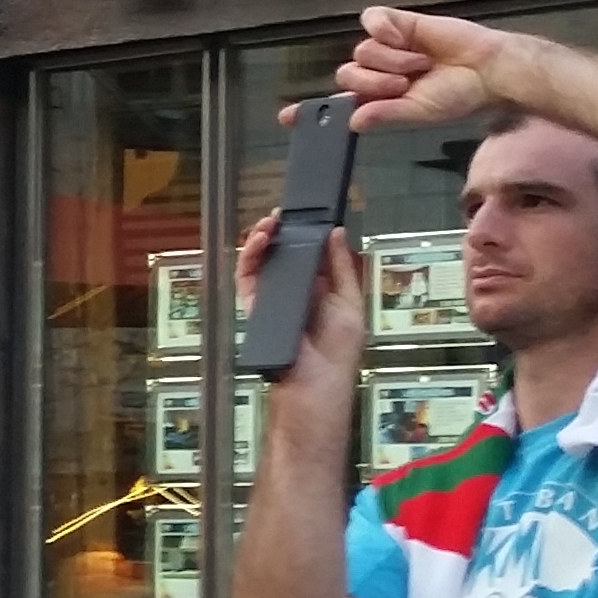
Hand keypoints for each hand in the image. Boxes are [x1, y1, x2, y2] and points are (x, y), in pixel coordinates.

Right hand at [237, 206, 368, 400]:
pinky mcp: (254, 306)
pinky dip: (248, 257)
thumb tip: (336, 232)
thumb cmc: (338, 349)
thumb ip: (343, 267)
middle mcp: (294, 289)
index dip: (304, 232)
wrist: (314, 382)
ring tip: (269, 223)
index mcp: (320, 287)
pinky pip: (246, 278)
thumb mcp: (350, 303)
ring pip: (260, 261)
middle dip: (280, 231)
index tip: (307, 215)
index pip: (308, 253)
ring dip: (261, 238)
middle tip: (283, 215)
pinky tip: (259, 242)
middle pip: (281, 252)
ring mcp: (272, 297)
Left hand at [336, 6, 515, 129]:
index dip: (336, 102)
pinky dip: (381, 28)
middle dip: (374, 81)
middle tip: (406, 84)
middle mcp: (379, 70)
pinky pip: (372, 17)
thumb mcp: (419, 112)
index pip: (343, 97)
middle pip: (347, 73)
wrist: (489, 69)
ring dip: (392, 59)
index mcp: (380, 96)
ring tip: (423, 63)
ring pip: (362, 50)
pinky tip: (401, 38)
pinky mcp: (400, 22)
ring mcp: (388, 45)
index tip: (320, 110)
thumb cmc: (459, 94)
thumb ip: (386, 115)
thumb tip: (354, 123)